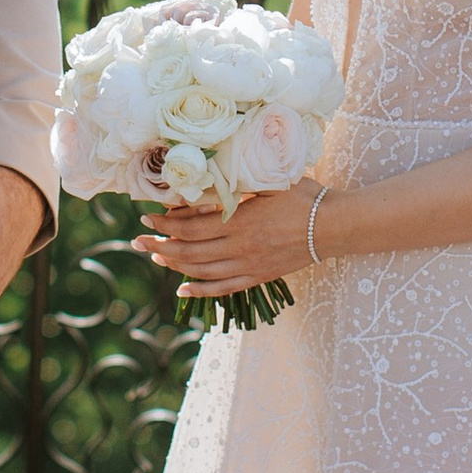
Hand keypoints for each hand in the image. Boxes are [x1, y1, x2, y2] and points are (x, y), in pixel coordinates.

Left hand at [135, 184, 325, 297]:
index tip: (147, 218)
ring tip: (156, 257)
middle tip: (138, 241)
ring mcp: (249, 266)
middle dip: (159, 246)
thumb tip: (202, 183)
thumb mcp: (269, 182)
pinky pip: (224, 289)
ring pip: (202, 271)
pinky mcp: (259, 277)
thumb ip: (236, 185)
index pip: (190, 227)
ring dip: (174, 265)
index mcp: (240, 222)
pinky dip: (200, 290)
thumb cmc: (303, 197)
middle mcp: (240, 248)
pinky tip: (183, 288)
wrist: (333, 226)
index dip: (165, 225)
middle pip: (189, 251)